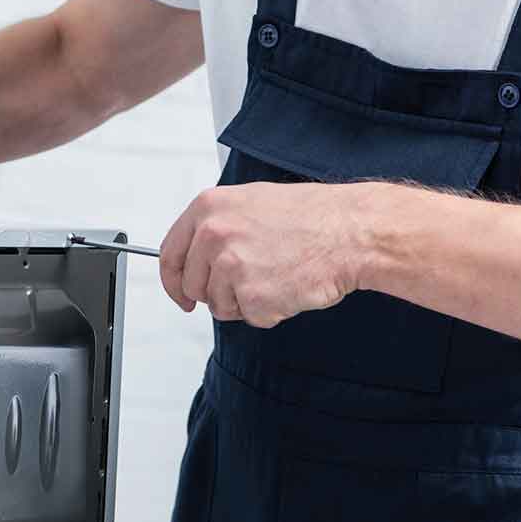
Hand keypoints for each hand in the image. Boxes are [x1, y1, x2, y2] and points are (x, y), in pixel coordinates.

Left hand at [159, 182, 372, 327]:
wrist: (351, 232)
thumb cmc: (311, 217)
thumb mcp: (252, 203)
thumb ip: (217, 227)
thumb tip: (197, 255)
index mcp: (208, 208)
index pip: (170, 255)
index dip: (173, 281)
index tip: (181, 295)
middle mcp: (213, 235)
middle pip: (193, 286)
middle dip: (216, 293)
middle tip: (251, 281)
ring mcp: (231, 266)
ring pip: (220, 306)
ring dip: (246, 302)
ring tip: (276, 275)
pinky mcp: (252, 296)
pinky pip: (250, 317)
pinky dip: (270, 310)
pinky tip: (288, 285)